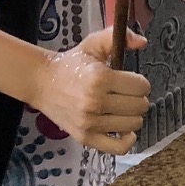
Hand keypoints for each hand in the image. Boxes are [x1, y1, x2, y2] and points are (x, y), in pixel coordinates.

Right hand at [32, 30, 151, 153]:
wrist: (41, 82)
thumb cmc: (71, 64)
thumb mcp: (92, 45)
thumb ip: (116, 37)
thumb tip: (143, 41)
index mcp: (99, 78)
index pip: (141, 86)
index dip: (140, 83)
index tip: (131, 81)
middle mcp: (95, 102)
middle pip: (140, 106)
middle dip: (138, 99)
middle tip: (126, 95)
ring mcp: (89, 122)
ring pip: (133, 125)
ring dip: (133, 116)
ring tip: (122, 109)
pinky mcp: (85, 137)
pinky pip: (118, 147)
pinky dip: (127, 140)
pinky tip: (125, 130)